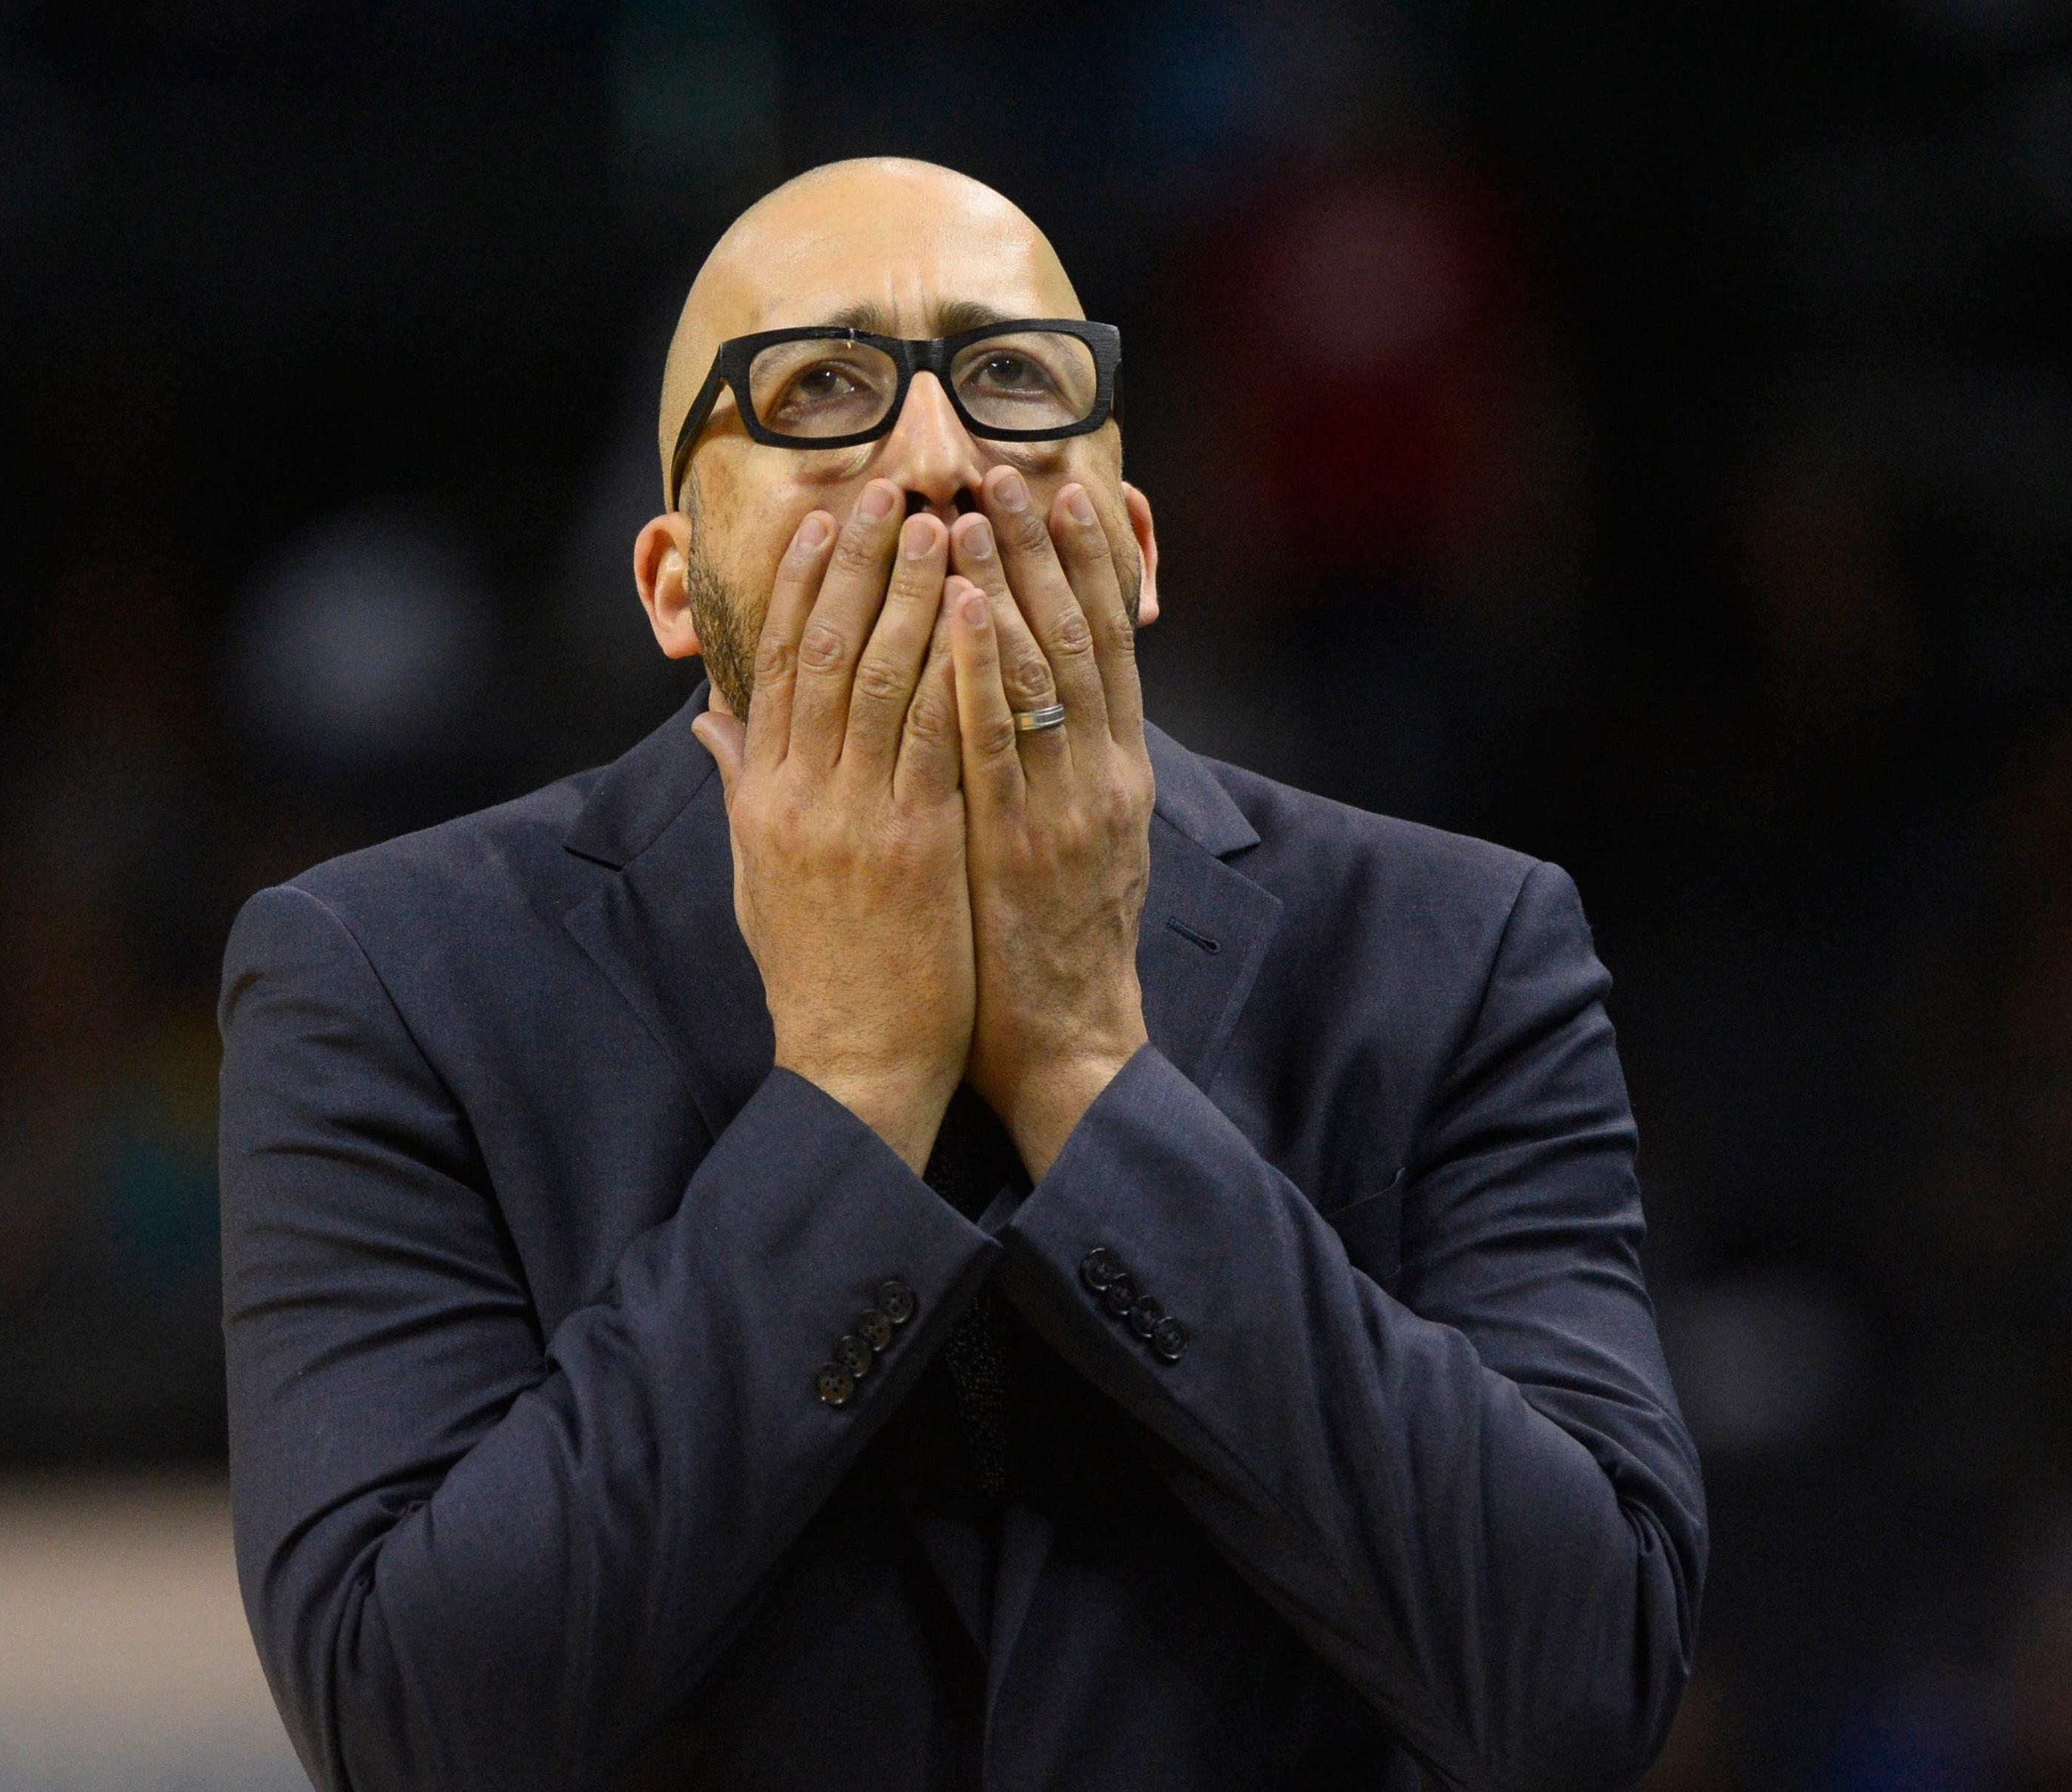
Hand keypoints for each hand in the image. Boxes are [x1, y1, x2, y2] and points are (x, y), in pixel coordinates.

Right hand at [691, 481, 970, 1173]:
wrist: (850, 1063)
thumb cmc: (815, 973)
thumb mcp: (757, 875)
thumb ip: (739, 788)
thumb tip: (712, 721)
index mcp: (762, 797)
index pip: (775, 665)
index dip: (798, 585)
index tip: (822, 520)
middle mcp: (800, 795)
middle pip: (823, 651)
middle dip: (856, 562)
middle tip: (886, 488)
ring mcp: (856, 817)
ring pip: (879, 677)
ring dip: (910, 592)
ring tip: (938, 522)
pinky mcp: (916, 844)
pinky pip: (936, 735)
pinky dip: (954, 665)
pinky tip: (975, 610)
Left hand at [943, 465, 1154, 1180]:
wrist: (1071, 1045)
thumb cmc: (1050, 949)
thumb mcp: (1064, 845)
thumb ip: (1048, 773)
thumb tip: (1026, 709)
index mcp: (1115, 772)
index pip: (1105, 644)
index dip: (1087, 564)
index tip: (1065, 488)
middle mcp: (1103, 774)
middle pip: (1080, 636)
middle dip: (1048, 547)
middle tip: (1013, 466)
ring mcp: (1066, 806)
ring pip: (1042, 672)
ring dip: (1009, 581)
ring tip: (978, 507)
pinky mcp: (1019, 841)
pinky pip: (995, 739)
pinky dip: (978, 667)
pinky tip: (956, 607)